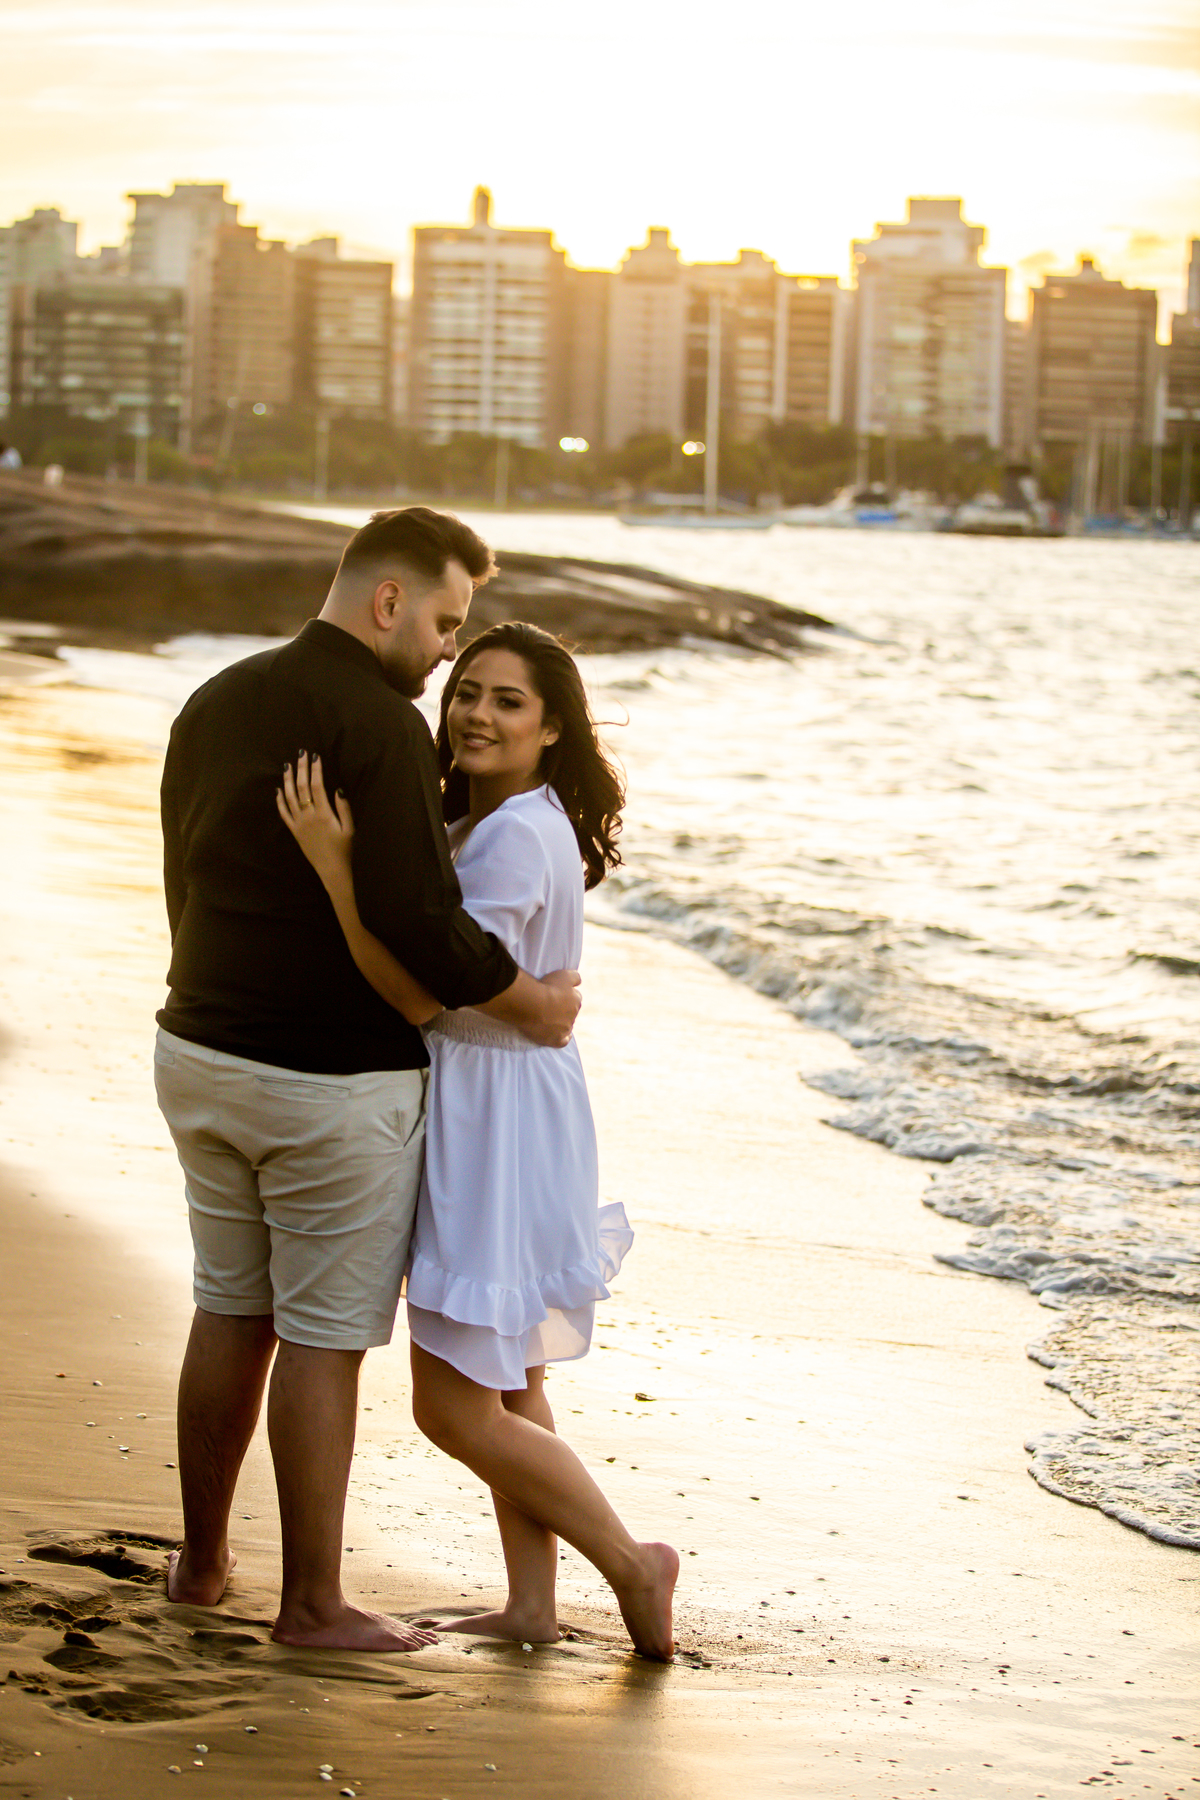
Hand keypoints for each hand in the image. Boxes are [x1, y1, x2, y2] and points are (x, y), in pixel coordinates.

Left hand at [276, 752, 354, 886]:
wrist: (331, 870)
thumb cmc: (344, 850)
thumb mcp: (350, 829)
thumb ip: (344, 809)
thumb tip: (338, 790)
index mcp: (323, 814)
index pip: (317, 786)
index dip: (315, 770)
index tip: (315, 757)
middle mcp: (308, 816)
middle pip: (301, 787)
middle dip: (301, 769)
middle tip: (300, 754)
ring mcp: (298, 823)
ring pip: (289, 797)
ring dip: (287, 780)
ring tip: (287, 766)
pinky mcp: (294, 830)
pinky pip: (283, 813)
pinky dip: (280, 800)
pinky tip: (278, 790)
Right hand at [528, 968, 581, 1047]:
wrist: (532, 1004)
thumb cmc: (547, 987)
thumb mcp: (564, 974)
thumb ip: (574, 977)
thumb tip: (578, 982)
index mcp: (576, 1000)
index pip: (574, 997)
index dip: (565, 995)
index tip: (555, 994)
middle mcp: (573, 1015)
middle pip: (570, 1012)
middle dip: (563, 1009)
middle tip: (549, 1006)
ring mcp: (565, 1029)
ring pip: (567, 1026)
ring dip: (561, 1022)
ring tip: (548, 1019)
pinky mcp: (555, 1040)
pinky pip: (563, 1041)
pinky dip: (563, 1038)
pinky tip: (560, 1036)